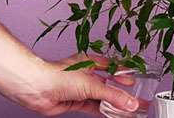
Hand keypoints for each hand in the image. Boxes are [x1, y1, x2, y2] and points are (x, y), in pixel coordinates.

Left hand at [22, 54, 138, 115]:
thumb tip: (130, 103)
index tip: (134, 82)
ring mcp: (80, 88)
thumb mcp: (91, 85)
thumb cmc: (58, 76)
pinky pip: (93, 106)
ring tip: (127, 110)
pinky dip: (103, 111)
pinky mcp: (75, 101)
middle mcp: (85, 74)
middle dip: (121, 92)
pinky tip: (113, 115)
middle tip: (135, 98)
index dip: (123, 75)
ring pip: (101, 97)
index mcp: (90, 62)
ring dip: (113, 104)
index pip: (112, 67)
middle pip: (108, 84)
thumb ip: (113, 95)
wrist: (38, 89)